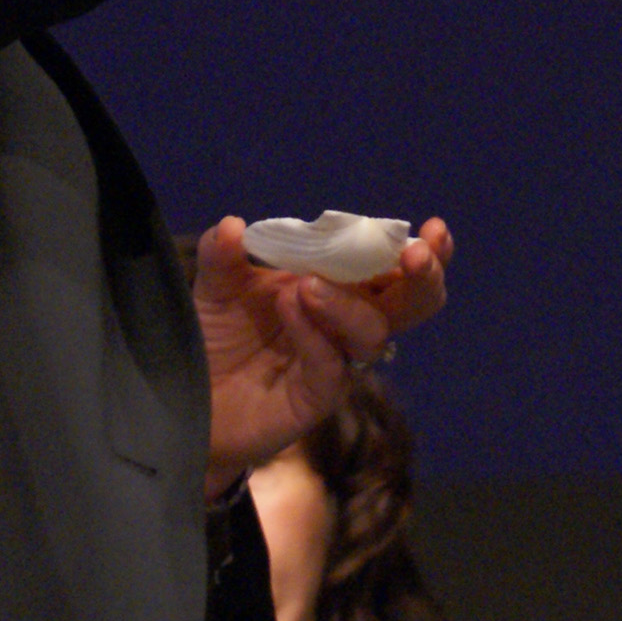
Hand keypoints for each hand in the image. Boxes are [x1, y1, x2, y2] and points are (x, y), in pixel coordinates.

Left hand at [197, 214, 452, 493]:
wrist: (187, 396)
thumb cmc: (217, 335)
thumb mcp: (215, 285)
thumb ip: (224, 254)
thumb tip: (234, 224)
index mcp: (341, 284)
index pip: (392, 264)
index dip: (422, 249)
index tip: (434, 229)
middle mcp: (349, 321)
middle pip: (411, 302)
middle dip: (422, 276)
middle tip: (415, 255)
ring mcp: (338, 360)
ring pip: (373, 332)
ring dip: (349, 302)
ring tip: (307, 285)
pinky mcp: (317, 396)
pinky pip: (331, 363)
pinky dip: (314, 332)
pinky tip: (290, 307)